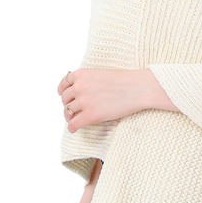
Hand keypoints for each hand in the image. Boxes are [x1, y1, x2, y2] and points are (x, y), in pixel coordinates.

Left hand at [58, 68, 177, 132]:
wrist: (138, 88)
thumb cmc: (124, 81)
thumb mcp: (100, 74)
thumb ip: (87, 81)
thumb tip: (77, 92)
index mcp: (81, 74)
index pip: (64, 84)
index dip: (63, 91)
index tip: (63, 96)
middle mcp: (79, 87)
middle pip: (65, 99)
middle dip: (69, 104)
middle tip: (75, 109)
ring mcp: (84, 101)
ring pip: (68, 112)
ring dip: (70, 116)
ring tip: (76, 119)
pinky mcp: (90, 115)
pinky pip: (73, 124)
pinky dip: (72, 128)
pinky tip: (74, 129)